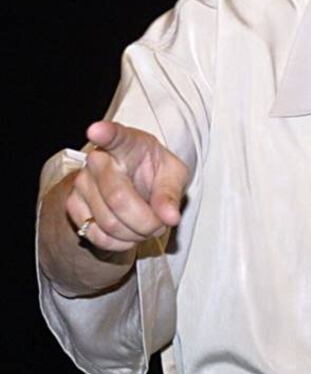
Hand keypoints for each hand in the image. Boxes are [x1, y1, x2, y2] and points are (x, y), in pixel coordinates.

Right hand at [66, 121, 188, 251]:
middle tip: (161, 224)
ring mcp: (81, 183)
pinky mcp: (73, 205)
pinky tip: (130, 234)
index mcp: (127, 143)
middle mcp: (98, 160)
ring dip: (135, 234)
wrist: (134, 183)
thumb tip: (170, 217)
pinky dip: (119, 243)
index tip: (96, 130)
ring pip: (108, 222)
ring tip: (147, 227)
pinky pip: (96, 235)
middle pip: (118, 198)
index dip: (105, 133)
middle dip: (147, 221)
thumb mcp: (173, 175)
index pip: (114, 136)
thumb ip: (171, 193)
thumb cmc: (154, 172)